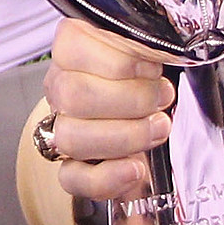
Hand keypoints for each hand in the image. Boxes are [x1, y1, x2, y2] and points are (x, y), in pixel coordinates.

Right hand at [39, 17, 177, 201]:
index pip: (71, 45)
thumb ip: (148, 46)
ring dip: (125, 135)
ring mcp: (62, 128)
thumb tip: (163, 50)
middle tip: (161, 97)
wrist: (149, 115)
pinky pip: (73, 179)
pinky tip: (135, 168)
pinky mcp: (73, 168)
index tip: (152, 67)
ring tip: (158, 127)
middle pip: (73, 95)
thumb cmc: (147, 78)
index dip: (118, 60)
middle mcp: (60, 87)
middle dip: (130, 99)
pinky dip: (108, 177)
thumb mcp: (150, 52)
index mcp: (73, 50)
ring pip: (71, 137)